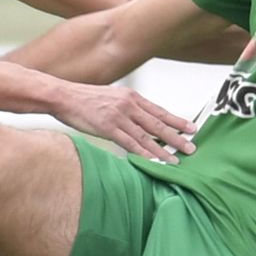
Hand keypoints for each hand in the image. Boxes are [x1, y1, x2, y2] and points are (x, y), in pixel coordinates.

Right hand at [51, 80, 195, 162]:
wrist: (64, 96)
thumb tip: (139, 118)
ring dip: (164, 148)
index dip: (177, 120)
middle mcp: (129, 105)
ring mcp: (119, 117)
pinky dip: (144, 153)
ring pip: (147, 135)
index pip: (159, 111)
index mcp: (131, 97)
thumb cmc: (84, 98)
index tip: (191, 128)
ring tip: (177, 158)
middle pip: (158, 123)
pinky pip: (130, 143)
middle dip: (177, 136)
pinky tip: (153, 160)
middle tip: (192, 146)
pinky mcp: (107, 128)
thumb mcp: (111, 97)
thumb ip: (126, 106)